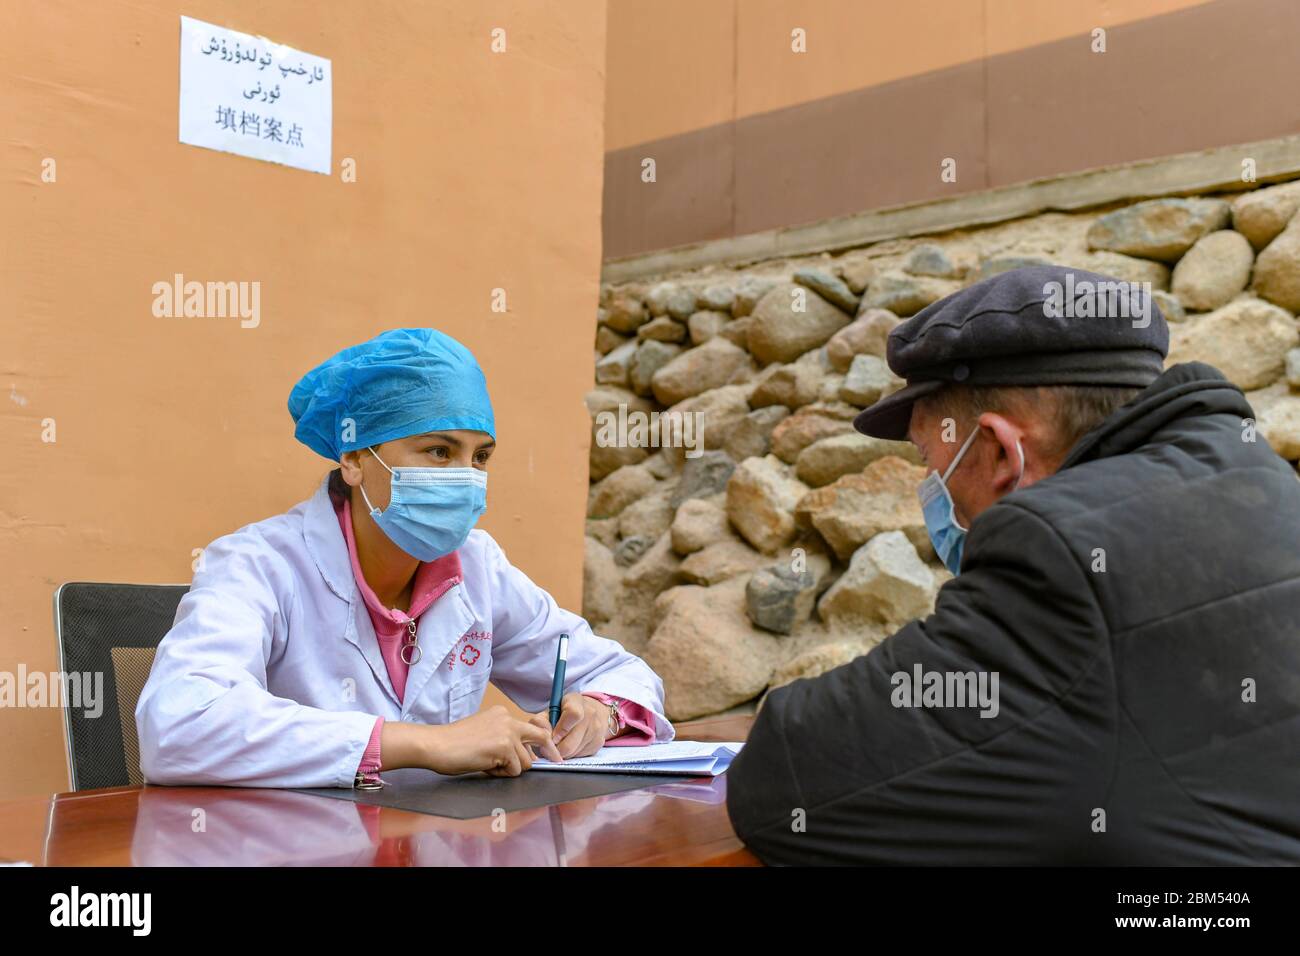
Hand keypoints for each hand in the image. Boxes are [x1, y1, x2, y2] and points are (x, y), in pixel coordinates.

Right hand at [423, 706, 562, 776]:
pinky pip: (515, 770)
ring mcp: (507, 732)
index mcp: (503, 713)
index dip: (543, 741)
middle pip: (542, 737)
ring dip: (511, 769)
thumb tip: (526, 753)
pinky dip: (502, 774)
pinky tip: (485, 767)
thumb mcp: (484, 732)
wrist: (436, 744)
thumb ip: (504, 737)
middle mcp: (508, 719)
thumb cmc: (453, 743)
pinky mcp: (504, 747)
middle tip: (555, 762)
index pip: (533, 726)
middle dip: (549, 751)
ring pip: (526, 761)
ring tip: (489, 765)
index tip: (552, 752)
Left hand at [546, 692, 612, 758]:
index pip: (573, 714)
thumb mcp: (552, 710)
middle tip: (549, 746)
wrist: (592, 711)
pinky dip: (572, 754)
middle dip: (556, 748)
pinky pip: (580, 755)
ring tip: (560, 744)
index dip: (560, 729)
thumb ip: (542, 720)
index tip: (552, 736)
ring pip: (573, 752)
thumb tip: (539, 734)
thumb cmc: (567, 711)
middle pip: (571, 742)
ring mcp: (597, 729)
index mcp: (577, 701)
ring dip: (563, 752)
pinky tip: (571, 745)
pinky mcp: (599, 742)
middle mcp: (590, 714)